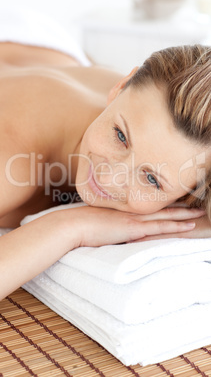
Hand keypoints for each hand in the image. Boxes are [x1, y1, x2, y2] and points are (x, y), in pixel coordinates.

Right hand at [67, 205, 204, 247]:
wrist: (72, 225)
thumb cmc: (80, 223)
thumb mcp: (97, 220)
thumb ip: (107, 221)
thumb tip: (110, 226)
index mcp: (124, 209)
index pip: (149, 206)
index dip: (164, 204)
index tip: (177, 202)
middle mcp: (133, 211)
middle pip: (162, 208)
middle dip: (181, 208)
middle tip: (197, 206)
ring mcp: (135, 218)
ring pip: (166, 216)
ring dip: (184, 216)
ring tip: (200, 215)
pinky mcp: (134, 229)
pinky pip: (160, 227)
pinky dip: (176, 227)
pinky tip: (188, 227)